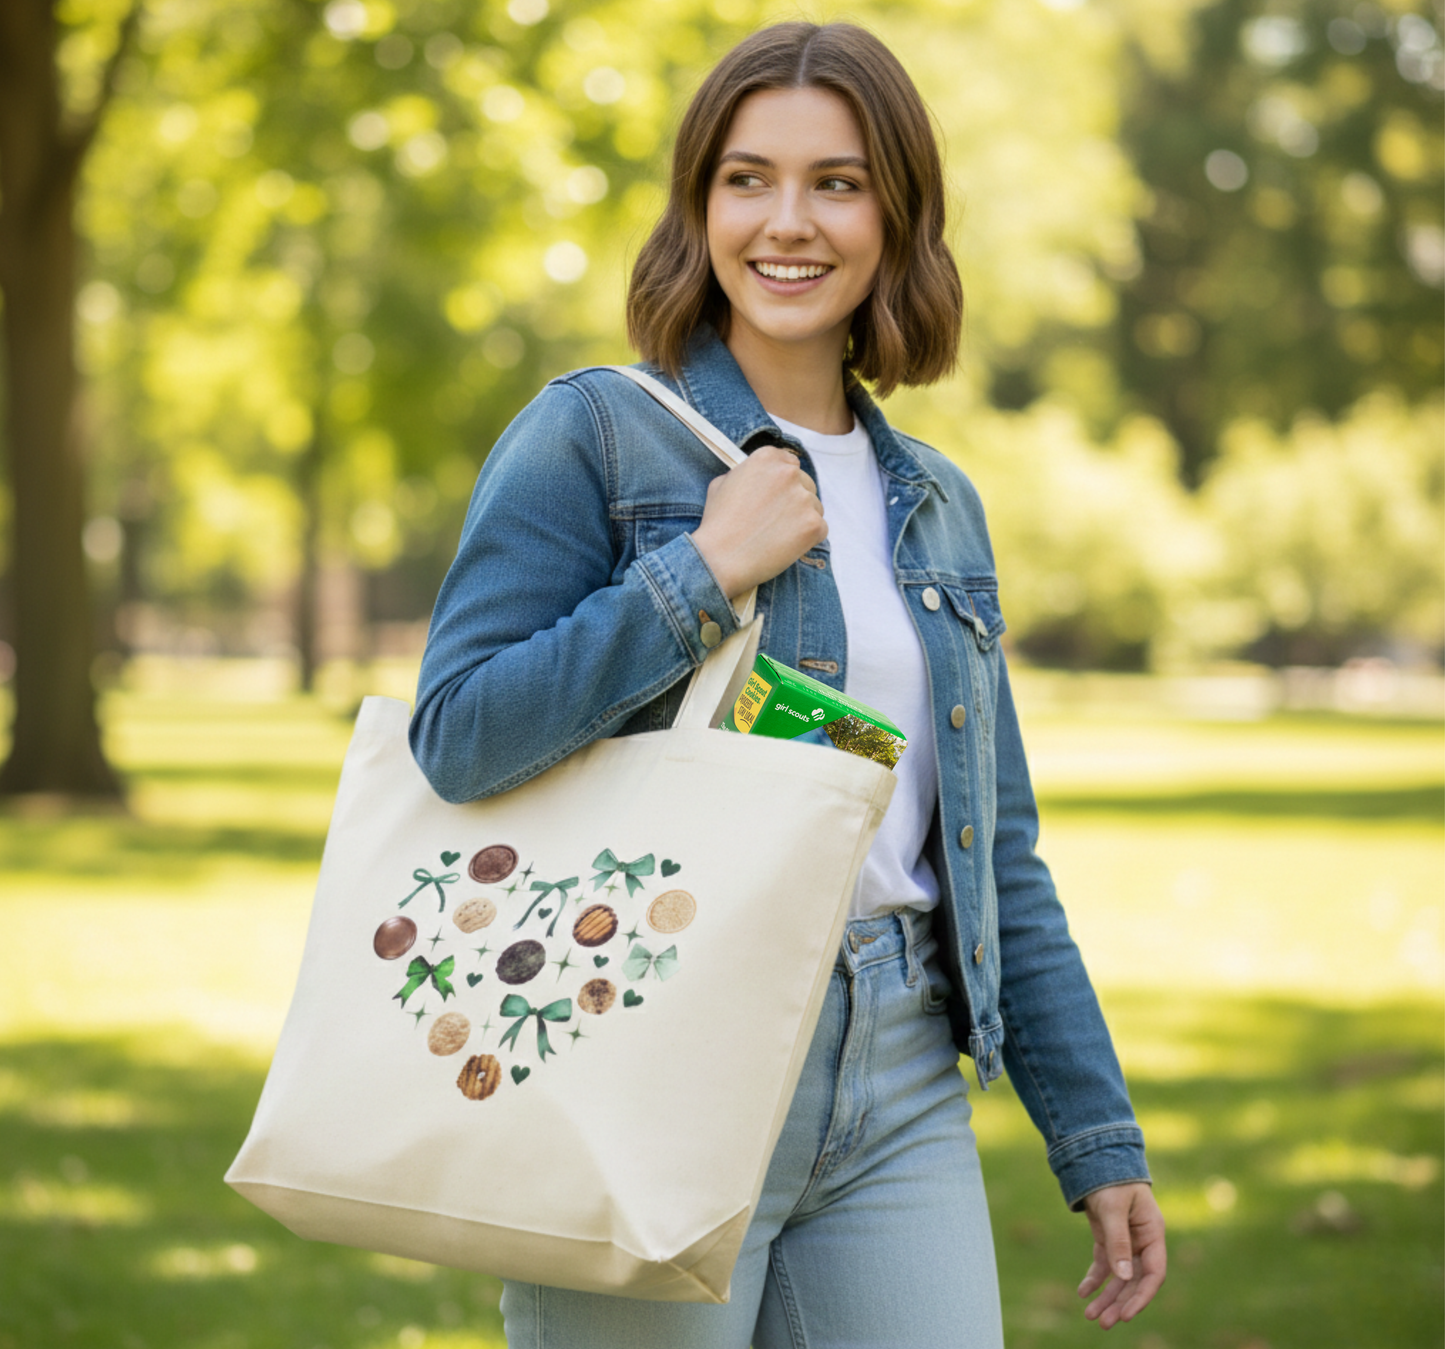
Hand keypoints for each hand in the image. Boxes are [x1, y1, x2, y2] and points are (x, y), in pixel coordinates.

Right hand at [690, 446, 827, 599]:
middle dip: (795, 500)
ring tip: (777, 536)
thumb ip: (745, 473)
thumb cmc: (717, 524)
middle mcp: (788, 473)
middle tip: (776, 520)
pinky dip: (807, 539)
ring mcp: (804, 499)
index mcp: (767, 458)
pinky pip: (820, 528)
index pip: (790, 463)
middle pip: (805, 484)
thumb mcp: (721, 484)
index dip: (783, 482)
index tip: (776, 496)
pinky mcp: (814, 524)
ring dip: (802, 519)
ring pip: (815, 507)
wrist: (720, 559)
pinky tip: (786, 546)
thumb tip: (757, 477)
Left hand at [1077, 1182, 1165, 1328]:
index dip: (1141, 1296)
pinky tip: (1083, 1292)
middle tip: (1103, 1323)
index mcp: (1152, 1232)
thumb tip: (1123, 1277)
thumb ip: (1118, 1241)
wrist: (1097, 1157)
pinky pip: (1104, 1264)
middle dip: (1119, 1302)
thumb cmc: (1111, 1179)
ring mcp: (1126, 1241)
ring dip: (1106, 1296)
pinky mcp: (1109, 1238)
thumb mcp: (1113, 1208)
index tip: (1125, 1314)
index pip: (1153, 1273)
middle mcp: (1142, 1241)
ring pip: (1119, 1276)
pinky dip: (1094, 1278)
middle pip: (1134, 1280)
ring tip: (1090, 1316)